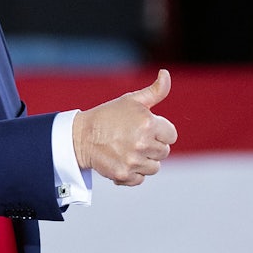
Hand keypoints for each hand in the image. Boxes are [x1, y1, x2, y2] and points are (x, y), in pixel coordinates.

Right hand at [72, 69, 176, 185]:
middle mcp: (143, 143)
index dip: (160, 132)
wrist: (81, 136)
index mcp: (148, 123)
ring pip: (154, 167)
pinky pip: (139, 178)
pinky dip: (132, 173)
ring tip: (127, 149)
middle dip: (152, 146)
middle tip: (133, 138)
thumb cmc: (108, 116)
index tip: (145, 129)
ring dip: (143, 160)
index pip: (171, 135)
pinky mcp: (124, 174)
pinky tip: (121, 160)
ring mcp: (133, 160)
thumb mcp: (131, 100)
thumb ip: (155, 91)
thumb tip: (165, 73)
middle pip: (163, 152)